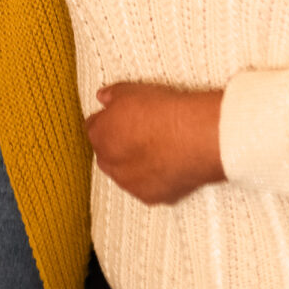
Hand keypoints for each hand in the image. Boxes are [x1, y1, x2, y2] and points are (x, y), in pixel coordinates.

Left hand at [85, 82, 225, 205]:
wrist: (194, 138)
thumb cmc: (163, 113)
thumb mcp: (132, 91)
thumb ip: (112, 95)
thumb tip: (103, 97)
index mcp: (100, 136)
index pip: (93, 128)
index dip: (108, 121)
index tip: (120, 116)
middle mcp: (110, 164)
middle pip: (107, 154)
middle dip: (118, 145)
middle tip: (140, 132)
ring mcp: (130, 184)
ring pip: (126, 174)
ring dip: (135, 164)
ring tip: (158, 149)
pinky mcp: (152, 197)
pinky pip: (148, 188)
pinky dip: (155, 178)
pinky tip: (169, 164)